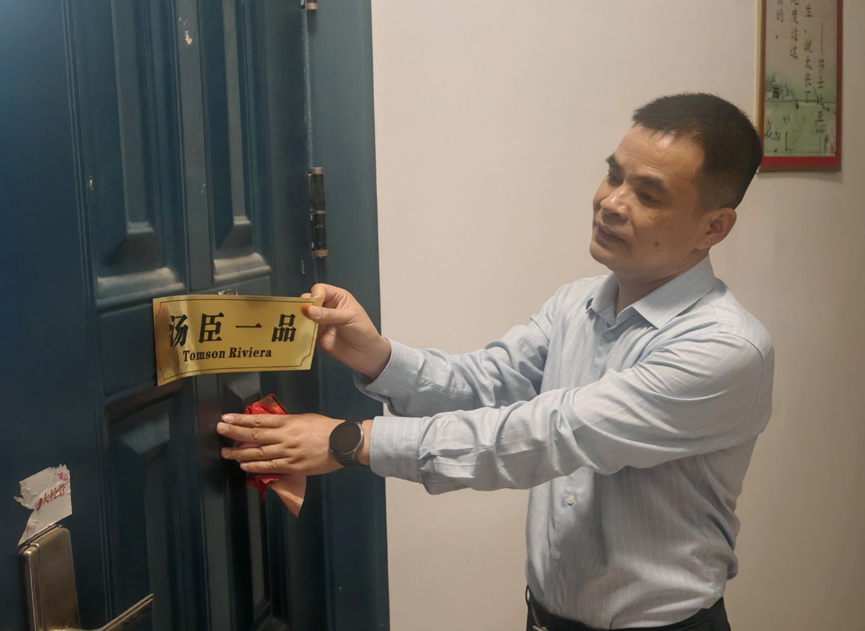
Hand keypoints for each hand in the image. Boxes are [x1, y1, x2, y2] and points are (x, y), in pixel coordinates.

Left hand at [218, 412, 343, 475]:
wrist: (342, 442)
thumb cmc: (325, 428)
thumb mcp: (304, 418)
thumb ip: (287, 422)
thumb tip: (270, 426)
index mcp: (288, 422)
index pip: (259, 420)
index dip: (241, 419)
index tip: (226, 418)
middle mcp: (284, 436)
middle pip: (254, 435)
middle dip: (234, 433)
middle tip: (220, 430)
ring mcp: (288, 452)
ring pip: (259, 452)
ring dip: (240, 453)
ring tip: (225, 453)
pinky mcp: (293, 466)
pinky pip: (270, 467)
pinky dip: (256, 466)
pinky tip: (244, 465)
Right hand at [301, 283, 391, 379]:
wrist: (366, 354)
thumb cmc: (363, 331)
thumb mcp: (349, 318)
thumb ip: (329, 314)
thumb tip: (308, 310)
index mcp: (337, 297)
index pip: (320, 290)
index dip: (315, 295)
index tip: (312, 304)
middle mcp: (327, 308)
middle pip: (309, 301)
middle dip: (304, 306)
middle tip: (302, 314)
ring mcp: (321, 322)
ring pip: (304, 316)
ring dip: (300, 319)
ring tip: (297, 323)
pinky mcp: (316, 335)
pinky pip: (305, 331)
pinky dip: (301, 332)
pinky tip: (298, 333)